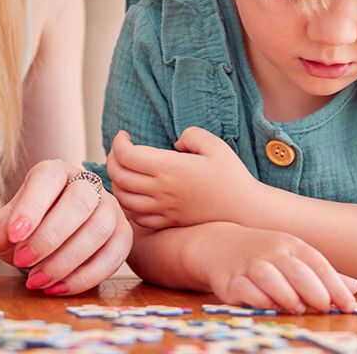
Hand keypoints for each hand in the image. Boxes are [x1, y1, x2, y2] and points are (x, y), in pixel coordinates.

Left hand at [0, 160, 132, 294]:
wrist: (51, 241)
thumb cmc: (28, 228)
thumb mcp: (4, 226)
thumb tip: (1, 235)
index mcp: (54, 172)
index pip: (48, 178)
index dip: (32, 206)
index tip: (14, 236)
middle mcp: (87, 183)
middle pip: (80, 201)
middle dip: (50, 237)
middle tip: (23, 261)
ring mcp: (110, 208)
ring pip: (99, 229)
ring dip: (66, 260)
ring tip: (37, 280)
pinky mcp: (123, 234)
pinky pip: (114, 255)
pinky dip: (85, 277)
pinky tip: (58, 288)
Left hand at [107, 127, 257, 228]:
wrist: (245, 210)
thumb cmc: (232, 176)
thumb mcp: (215, 145)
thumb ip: (190, 135)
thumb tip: (174, 143)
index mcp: (169, 168)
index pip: (127, 155)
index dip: (118, 143)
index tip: (124, 135)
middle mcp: (161, 190)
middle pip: (118, 176)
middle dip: (112, 159)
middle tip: (119, 151)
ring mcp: (162, 209)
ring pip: (123, 198)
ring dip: (116, 182)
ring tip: (123, 171)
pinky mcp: (168, 222)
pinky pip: (136, 217)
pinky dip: (127, 205)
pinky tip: (132, 194)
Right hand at [194, 222, 356, 313]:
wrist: (219, 244)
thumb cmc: (264, 254)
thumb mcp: (294, 257)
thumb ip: (321, 275)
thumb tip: (354, 287)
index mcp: (291, 245)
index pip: (317, 264)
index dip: (336, 286)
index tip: (349, 305)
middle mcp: (271, 252)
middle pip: (296, 270)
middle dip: (314, 291)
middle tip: (323, 307)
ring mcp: (250, 264)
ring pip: (269, 277)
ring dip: (286, 295)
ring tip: (296, 308)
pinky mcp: (231, 280)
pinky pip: (247, 290)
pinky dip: (261, 300)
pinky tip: (271, 306)